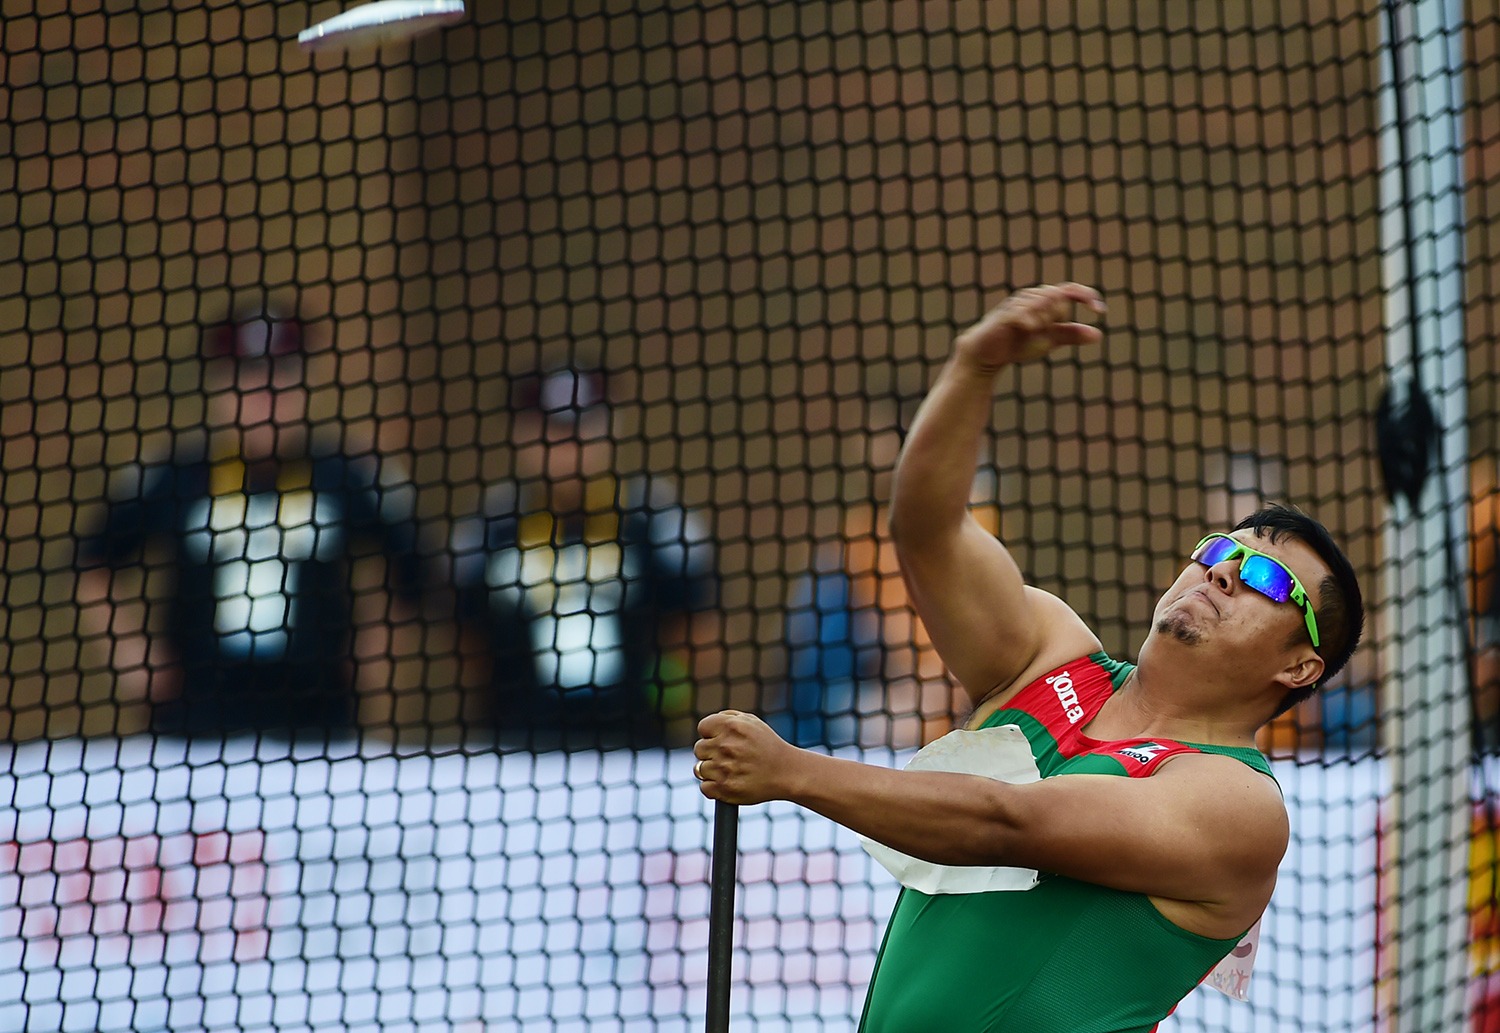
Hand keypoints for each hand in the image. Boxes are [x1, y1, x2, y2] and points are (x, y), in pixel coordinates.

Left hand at [693, 710, 798, 804]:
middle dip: (711, 752)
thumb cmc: (768, 746)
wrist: (787, 773)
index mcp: (731, 726)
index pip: (703, 728)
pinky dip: (713, 787)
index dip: (711, 734)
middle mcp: (725, 745)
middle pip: (699, 749)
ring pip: (700, 769)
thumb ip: (727, 718)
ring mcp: (724, 768)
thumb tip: (707, 726)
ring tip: (730, 770)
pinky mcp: (724, 789)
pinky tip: (728, 782)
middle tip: (728, 757)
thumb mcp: (752, 722)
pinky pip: (704, 787)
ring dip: (712, 770)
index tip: (721, 741)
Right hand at [954, 283, 1105, 369]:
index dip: (1088, 296)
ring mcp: (1016, 304)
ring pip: (1043, 301)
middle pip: (1058, 295)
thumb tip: (1098, 334)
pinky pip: (1023, 312)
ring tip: (1034, 331)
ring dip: (1045, 319)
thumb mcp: (1049, 340)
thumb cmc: (1016, 344)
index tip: (1101, 311)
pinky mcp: (1004, 315)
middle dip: (1059, 314)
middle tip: (1046, 329)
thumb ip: (1071, 335)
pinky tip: (1030, 329)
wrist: (987, 356)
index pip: (1071, 290)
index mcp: (1043, 300)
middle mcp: (1031, 296)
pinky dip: (1031, 321)